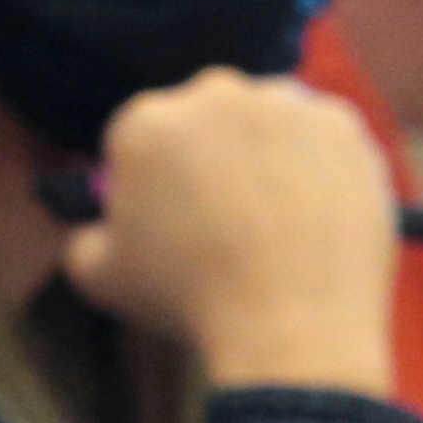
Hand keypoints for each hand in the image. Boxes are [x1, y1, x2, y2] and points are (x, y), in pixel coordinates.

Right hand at [58, 69, 398, 394]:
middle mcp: (213, 94)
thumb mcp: (100, 279)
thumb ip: (80, 236)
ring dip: (267, 151)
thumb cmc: (188, 304)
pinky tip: (316, 213)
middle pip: (206, 115)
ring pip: (268, 117)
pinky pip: (323, 134)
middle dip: (211, 154)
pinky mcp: (341, 123)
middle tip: (227, 216)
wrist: (291, 328)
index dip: (152, 178)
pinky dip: (321, 164)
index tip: (170, 216)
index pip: (141, 135)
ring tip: (277, 217)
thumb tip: (89, 220)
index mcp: (146, 122)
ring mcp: (284, 103)